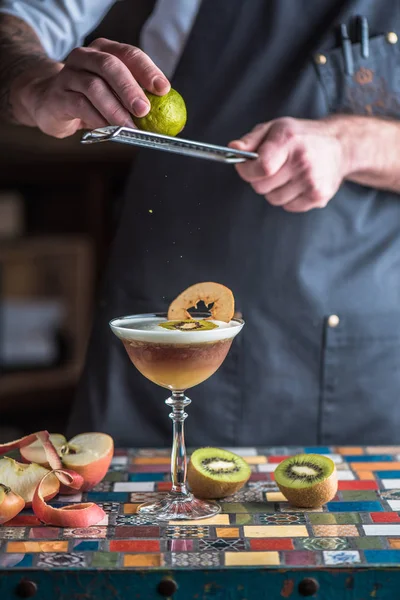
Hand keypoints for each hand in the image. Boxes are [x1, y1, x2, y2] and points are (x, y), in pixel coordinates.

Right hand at [13, 38, 169, 137]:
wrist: (49, 102)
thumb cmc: (91, 100)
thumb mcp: (116, 96)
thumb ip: (140, 102)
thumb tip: (174, 121)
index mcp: (105, 51)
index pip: (129, 54)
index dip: (147, 70)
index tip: (163, 89)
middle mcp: (86, 57)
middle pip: (110, 66)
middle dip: (130, 88)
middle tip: (144, 109)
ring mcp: (69, 75)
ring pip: (94, 87)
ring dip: (115, 109)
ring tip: (128, 127)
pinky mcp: (58, 96)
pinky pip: (79, 106)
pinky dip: (97, 119)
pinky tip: (107, 129)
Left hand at [229, 118, 345, 211]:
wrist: (340, 146)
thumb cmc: (303, 136)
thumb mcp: (276, 128)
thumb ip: (251, 140)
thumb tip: (233, 149)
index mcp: (289, 142)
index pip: (260, 168)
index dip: (247, 170)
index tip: (246, 167)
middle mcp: (302, 162)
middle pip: (262, 187)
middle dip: (260, 179)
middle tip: (272, 168)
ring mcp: (312, 182)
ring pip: (273, 199)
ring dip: (274, 189)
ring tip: (287, 174)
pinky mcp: (318, 197)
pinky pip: (288, 206)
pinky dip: (289, 198)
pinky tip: (298, 183)